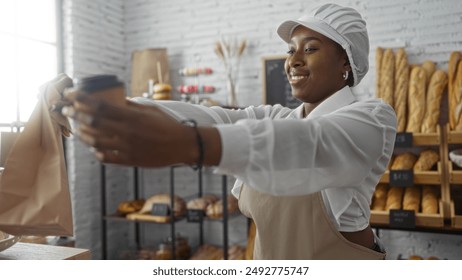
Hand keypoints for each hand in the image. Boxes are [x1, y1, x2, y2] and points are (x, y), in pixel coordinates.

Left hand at [62, 93, 197, 166]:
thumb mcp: (151, 110)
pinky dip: (96, 151)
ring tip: (77, 128)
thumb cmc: (168, 125)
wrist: (183, 145)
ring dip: (82, 133)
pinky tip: (94, 146)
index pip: (101, 106)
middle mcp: (128, 132)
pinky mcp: (130, 161)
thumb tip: (113, 99)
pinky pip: (106, 157)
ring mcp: (128, 148)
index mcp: (133, 117)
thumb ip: (131, 105)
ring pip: (96, 141)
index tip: (71, 93)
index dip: (82, 99)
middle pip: (93, 122)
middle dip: (75, 114)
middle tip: (66, 109)